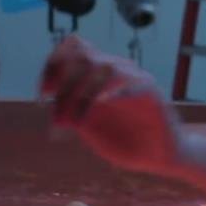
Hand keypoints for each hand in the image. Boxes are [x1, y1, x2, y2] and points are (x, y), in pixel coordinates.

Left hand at [39, 35, 181, 174]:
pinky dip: (105, 96)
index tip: (43, 96)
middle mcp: (120, 70)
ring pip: (104, 67)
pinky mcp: (153, 95)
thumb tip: (51, 98)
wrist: (162, 157)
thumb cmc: (125, 141)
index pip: (74, 47)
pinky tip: (91, 115)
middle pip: (84, 56)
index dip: (52, 66)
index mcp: (102, 74)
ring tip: (72, 124)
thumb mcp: (90, 127)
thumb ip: (72, 110)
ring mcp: (138, 80)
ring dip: (79, 95)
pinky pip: (129, 85)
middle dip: (63, 86)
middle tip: (56, 119)